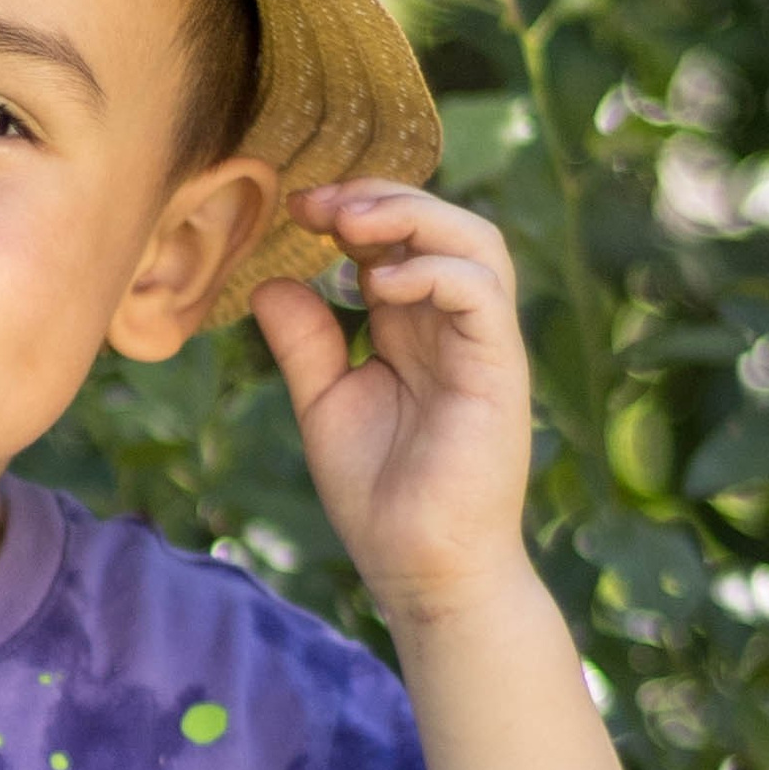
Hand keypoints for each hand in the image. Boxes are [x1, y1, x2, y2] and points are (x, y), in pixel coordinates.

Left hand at [250, 181, 532, 624]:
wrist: (420, 570)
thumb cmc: (380, 498)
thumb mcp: (324, 406)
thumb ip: (304, 345)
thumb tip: (269, 283)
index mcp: (415, 329)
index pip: (399, 241)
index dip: (354, 211)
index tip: (296, 208)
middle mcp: (453, 327)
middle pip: (441, 224)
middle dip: (380, 198)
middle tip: (318, 204)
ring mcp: (482, 345)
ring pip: (475, 242)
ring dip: (413, 217)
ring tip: (351, 224)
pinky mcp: (498, 370)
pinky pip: (481, 292)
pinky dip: (433, 271)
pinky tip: (379, 285)